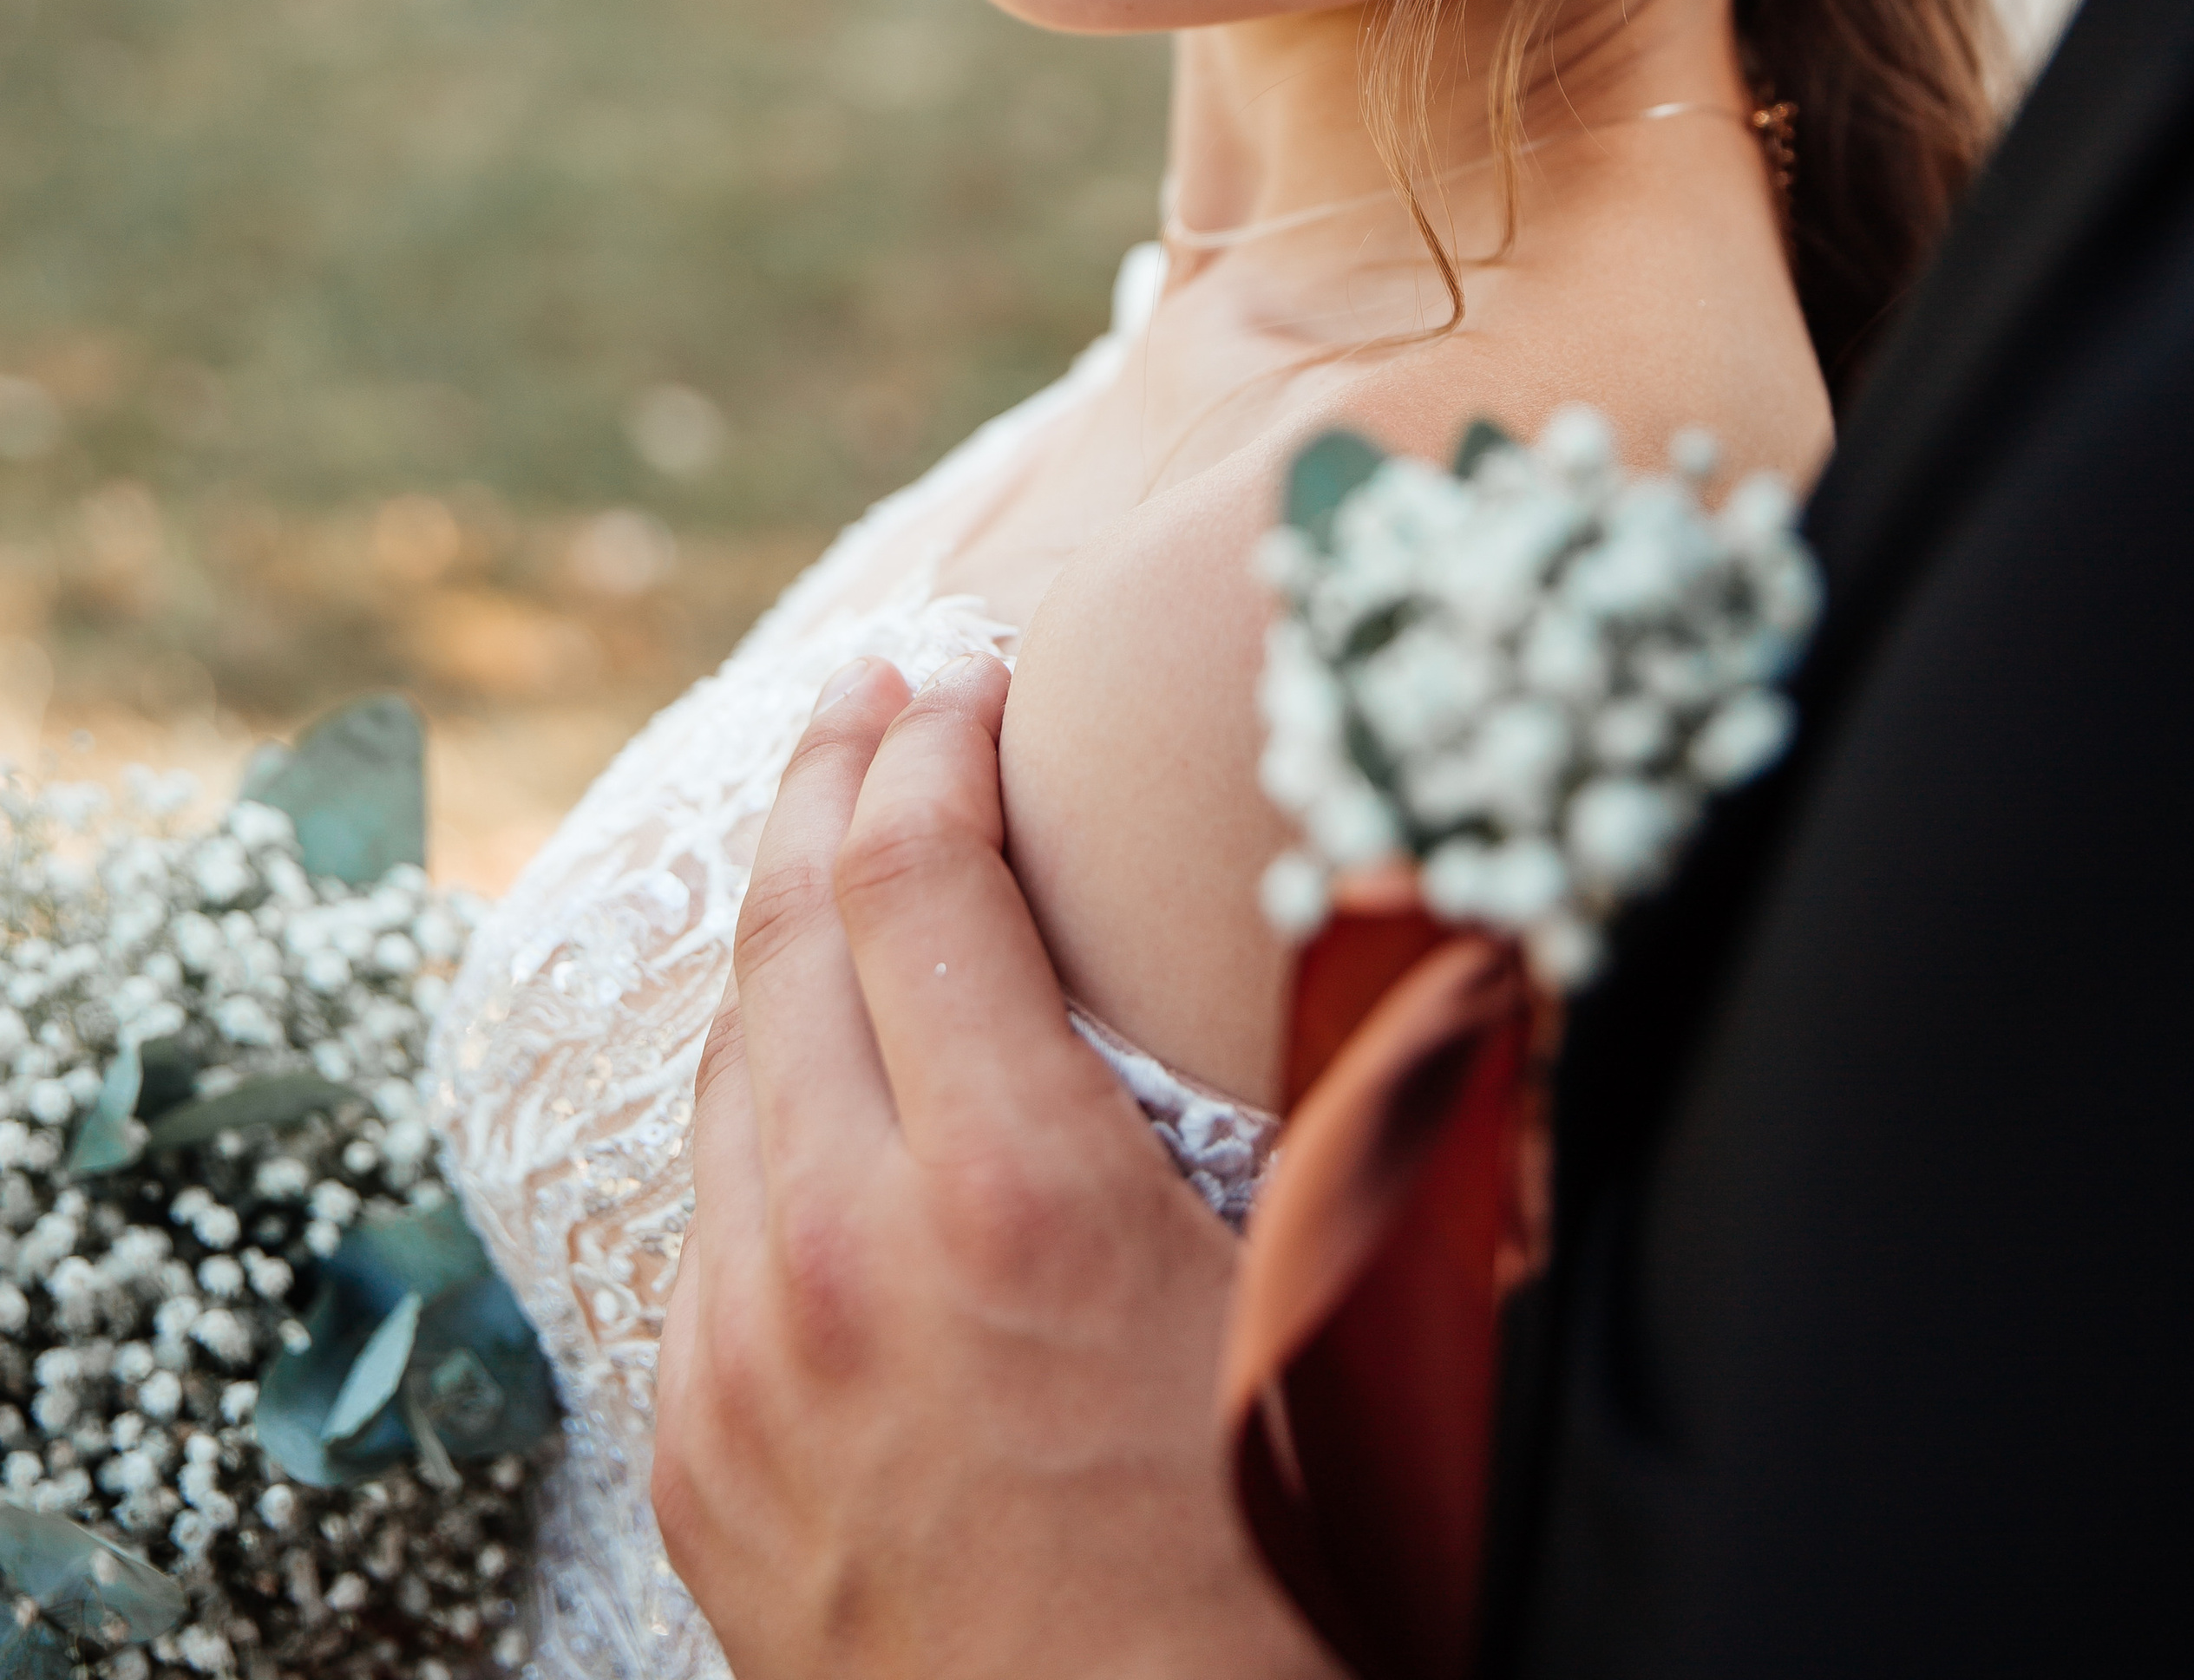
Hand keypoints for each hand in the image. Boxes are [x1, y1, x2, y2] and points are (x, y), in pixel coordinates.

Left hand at [653, 652, 1340, 1679]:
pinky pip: (699, 1223)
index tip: (960, 660)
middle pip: (790, 940)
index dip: (935, 738)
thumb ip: (1372, 1117)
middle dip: (831, 779)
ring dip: (779, 932)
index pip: (922, 878)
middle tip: (873, 684)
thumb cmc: (1289, 1595)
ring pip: (722, 1074)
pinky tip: (796, 1063)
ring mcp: (743, 1368)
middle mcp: (838, 1265)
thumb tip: (1440, 925)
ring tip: (832, 840)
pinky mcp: (700, 1462)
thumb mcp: (1348, 1331)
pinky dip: (747, 1100)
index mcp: (1009, 1204)